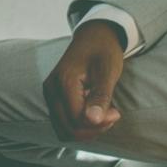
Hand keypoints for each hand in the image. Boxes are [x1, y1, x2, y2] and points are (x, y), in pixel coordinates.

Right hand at [43, 22, 124, 141]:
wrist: (94, 36)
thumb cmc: (103, 51)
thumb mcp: (108, 72)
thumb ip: (100, 97)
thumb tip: (93, 121)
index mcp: (64, 81)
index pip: (77, 119)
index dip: (99, 123)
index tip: (117, 112)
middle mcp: (51, 90)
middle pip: (68, 129)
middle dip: (93, 129)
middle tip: (112, 114)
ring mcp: (50, 95)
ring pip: (64, 130)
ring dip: (86, 130)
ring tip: (104, 115)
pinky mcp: (53, 98)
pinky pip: (63, 123)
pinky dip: (80, 125)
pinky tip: (94, 113)